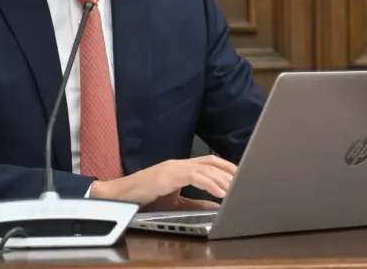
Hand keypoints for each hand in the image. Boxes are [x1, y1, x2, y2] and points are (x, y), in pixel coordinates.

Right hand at [90, 155, 236, 210]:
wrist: (119, 197)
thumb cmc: (145, 199)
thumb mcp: (175, 202)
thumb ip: (196, 202)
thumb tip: (217, 205)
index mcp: (181, 167)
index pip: (210, 162)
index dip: (227, 167)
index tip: (242, 175)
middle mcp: (179, 163)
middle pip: (212, 162)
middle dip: (230, 171)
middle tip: (246, 180)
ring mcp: (174, 167)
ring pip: (206, 169)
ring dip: (223, 179)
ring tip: (237, 189)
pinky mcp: (168, 175)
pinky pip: (195, 176)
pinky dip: (210, 184)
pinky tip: (221, 192)